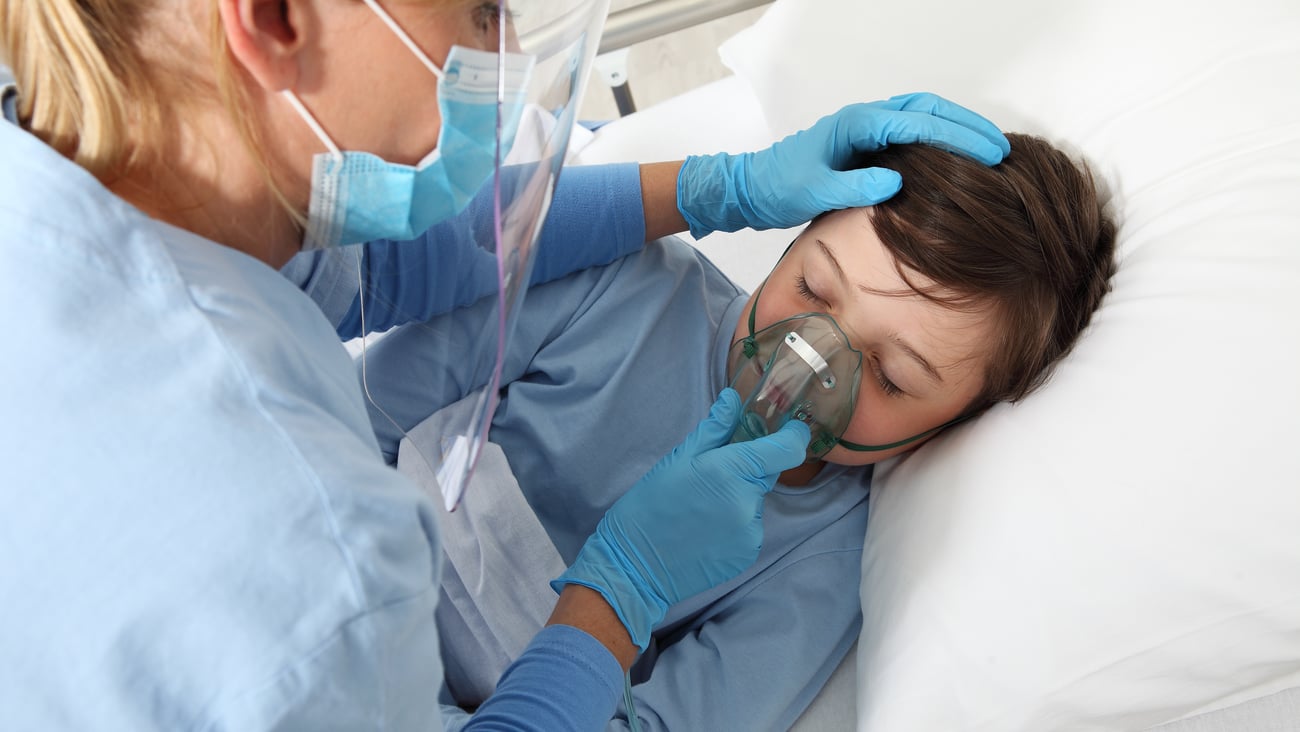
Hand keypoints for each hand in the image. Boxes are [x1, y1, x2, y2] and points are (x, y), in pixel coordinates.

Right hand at [551, 389, 809, 650]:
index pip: (787, 449)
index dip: (794, 436)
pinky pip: (750, 528)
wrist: (636, 563)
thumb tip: (734, 399)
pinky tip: (706, 529)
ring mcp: (750, 532)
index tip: (789, 430)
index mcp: (730, 471)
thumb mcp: (678, 459)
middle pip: (767, 474)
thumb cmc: (651, 505)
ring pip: (756, 502)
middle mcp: (747, 502)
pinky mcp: (748, 554)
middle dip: (748, 469)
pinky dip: (735, 524)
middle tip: (712, 477)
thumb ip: (714, 428)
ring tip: (702, 509)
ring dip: (739, 499)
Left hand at [675, 92, 1010, 236]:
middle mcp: (865, 119)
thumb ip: (855, 187)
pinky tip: (957, 158)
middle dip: (967, 126)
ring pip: (922, 116)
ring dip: (956, 127)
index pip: (917, 124)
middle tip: (1001, 149)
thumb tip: (897, 184)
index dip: (956, 138)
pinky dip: (939, 137)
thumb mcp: (815, 193)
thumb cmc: (780, 188)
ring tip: (989, 148)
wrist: (755, 188)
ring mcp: (867, 128)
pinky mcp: (867, 142)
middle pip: (928, 110)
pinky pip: (911, 131)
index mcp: (856, 124)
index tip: (988, 154)